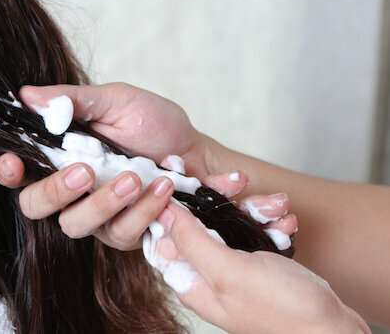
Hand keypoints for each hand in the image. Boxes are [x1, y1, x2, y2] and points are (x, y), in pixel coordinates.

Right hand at [0, 83, 295, 249]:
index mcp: (59, 154)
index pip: (20, 170)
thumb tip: (27, 94)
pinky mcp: (123, 232)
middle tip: (84, 172)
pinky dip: (143, 211)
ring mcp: (94, 215)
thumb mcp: (115, 101)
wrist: (198, 153)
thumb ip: (72, 101)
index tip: (14, 162)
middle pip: (34, 205)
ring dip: (104, 203)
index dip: (9, 171)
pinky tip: (163, 188)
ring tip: (136, 178)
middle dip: (54, 191)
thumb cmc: (154, 124)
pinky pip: (120, 233)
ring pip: (75, 224)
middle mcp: (70, 189)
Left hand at [150, 202, 368, 333]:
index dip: (168, 203)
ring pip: (230, 222)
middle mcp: (206, 273)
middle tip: (240, 184)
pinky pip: (255, 231)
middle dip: (221, 201)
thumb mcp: (229, 273)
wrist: (334, 330)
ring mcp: (232, 267)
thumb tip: (161, 211)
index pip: (163, 234)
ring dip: (254, 210)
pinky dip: (270, 223)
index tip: (178, 175)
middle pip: (198, 222)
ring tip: (277, 208)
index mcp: (189, 279)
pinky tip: (286, 222)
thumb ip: (192, 242)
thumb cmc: (283, 311)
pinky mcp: (256, 263)